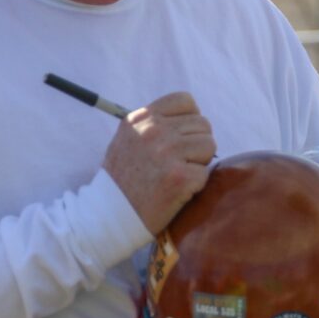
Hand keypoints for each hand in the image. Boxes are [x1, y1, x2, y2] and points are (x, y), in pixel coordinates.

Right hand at [103, 91, 215, 233]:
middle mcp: (153, 130)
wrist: (109, 216)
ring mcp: (167, 153)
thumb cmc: (122, 179)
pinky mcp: (179, 177)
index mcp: (141, 118)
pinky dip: (196, 184)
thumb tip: (191, 117)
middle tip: (179, 163)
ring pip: (209, 144)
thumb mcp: (128, 139)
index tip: (182, 138)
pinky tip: (178, 191)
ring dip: (199, 162)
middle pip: (202, 124)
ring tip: (179, 175)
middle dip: (196, 144)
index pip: (186, 101)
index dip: (190, 120)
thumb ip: (154, 123)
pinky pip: (206, 172)